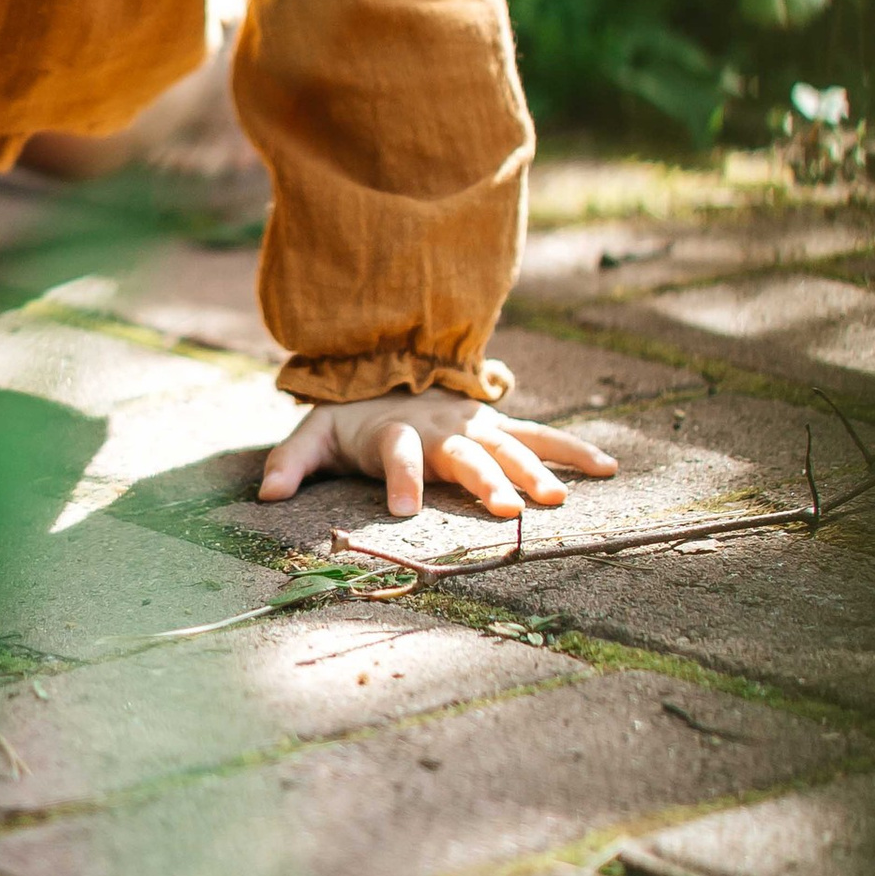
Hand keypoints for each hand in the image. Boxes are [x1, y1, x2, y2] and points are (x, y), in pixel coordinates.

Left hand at [258, 387, 616, 522]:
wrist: (385, 365)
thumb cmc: (349, 416)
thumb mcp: (313, 434)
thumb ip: (290, 462)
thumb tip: (265, 496)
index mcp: (394, 431)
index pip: (397, 454)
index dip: (398, 478)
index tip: (401, 510)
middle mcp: (441, 427)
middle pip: (465, 453)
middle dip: (485, 479)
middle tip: (508, 509)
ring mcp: (475, 425)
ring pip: (511, 447)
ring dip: (536, 471)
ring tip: (560, 500)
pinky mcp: (498, 426)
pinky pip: (542, 436)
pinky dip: (575, 450)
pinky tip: (609, 469)